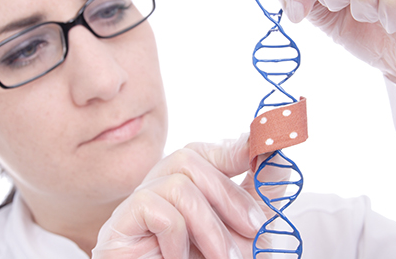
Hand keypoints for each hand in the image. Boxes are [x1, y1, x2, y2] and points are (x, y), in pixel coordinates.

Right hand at [92, 134, 288, 257]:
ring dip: (209, 225)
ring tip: (223, 258)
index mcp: (184, 184)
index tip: (262, 149)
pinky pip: (156, 208)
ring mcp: (138, 203)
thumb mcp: (247, 226)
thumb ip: (259, 188)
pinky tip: (179, 258)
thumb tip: (274, 149)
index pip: (202, 151)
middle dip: (228, 195)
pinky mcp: (121, 222)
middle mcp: (158, 187)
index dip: (232, 148)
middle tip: (255, 230)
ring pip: (176, 184)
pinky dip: (178, 237)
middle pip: (188, 158)